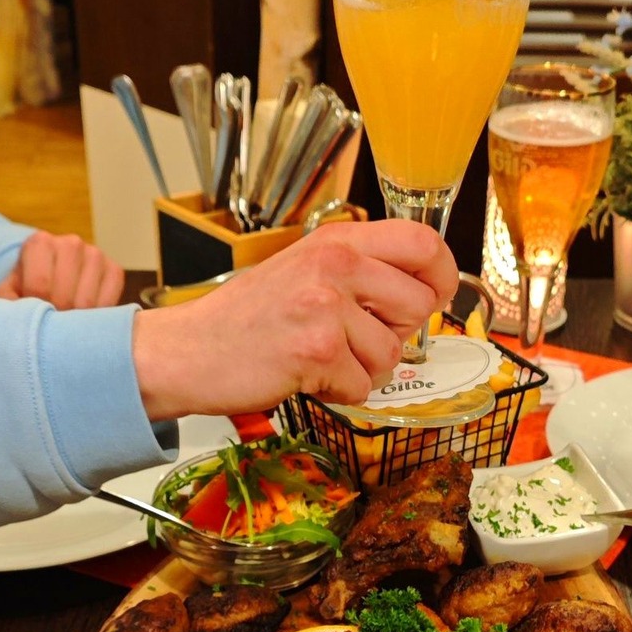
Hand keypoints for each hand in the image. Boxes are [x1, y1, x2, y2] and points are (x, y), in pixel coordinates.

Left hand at [0, 232, 124, 310]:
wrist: (51, 275)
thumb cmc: (28, 287)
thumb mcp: (9, 293)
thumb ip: (7, 304)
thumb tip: (17, 321)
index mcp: (40, 242)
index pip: (40, 286)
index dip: (36, 309)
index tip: (34, 314)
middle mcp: (70, 243)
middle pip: (64, 296)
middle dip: (56, 317)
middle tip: (51, 323)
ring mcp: (96, 254)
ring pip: (87, 303)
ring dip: (76, 320)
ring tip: (66, 319)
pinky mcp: (114, 269)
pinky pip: (108, 304)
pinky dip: (96, 318)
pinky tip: (84, 316)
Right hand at [131, 219, 457, 420]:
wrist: (189, 352)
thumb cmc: (248, 318)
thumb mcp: (305, 270)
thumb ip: (360, 272)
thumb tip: (423, 292)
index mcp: (338, 240)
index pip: (423, 242)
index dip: (441, 273)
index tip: (436, 294)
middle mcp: (336, 264)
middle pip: (418, 304)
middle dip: (397, 333)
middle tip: (355, 338)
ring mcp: (326, 306)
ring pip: (393, 352)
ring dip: (363, 368)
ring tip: (321, 357)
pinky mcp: (317, 350)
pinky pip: (362, 385)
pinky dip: (339, 391)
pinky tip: (306, 375)